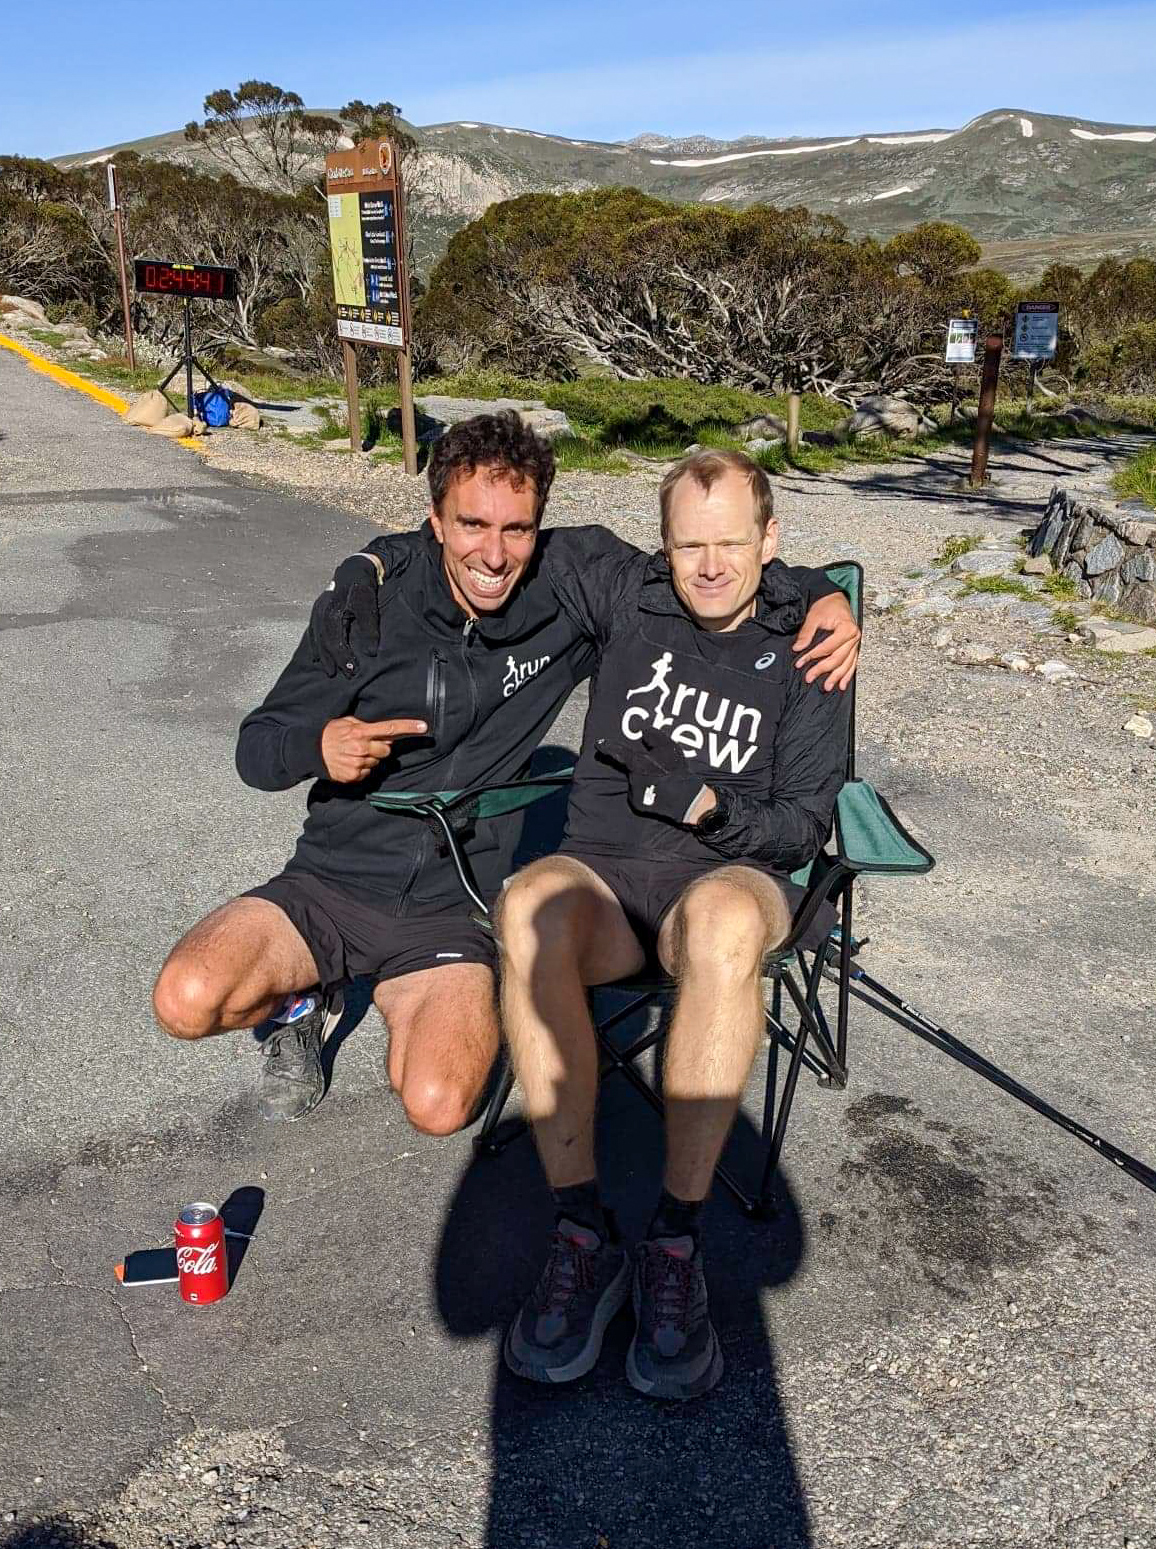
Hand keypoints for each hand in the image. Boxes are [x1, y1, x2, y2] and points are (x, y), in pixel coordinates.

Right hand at [309, 553, 385, 678]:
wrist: (354, 569)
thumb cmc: (362, 588)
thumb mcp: (368, 608)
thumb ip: (370, 630)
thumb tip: (371, 653)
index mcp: (332, 614)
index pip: (335, 642)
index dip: (342, 658)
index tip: (351, 672)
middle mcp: (321, 613)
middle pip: (324, 643)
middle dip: (331, 660)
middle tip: (337, 675)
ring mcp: (317, 611)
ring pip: (317, 638)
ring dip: (322, 655)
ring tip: (327, 669)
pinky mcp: (318, 610)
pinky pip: (314, 631)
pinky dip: (316, 644)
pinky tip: (318, 654)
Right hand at [320, 715, 425, 782]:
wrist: (310, 751)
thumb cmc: (329, 734)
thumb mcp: (346, 722)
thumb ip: (365, 725)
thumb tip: (382, 731)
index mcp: (361, 732)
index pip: (390, 728)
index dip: (408, 727)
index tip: (424, 727)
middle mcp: (362, 748)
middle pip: (387, 750)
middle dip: (381, 747)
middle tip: (366, 745)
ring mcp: (359, 763)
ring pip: (377, 762)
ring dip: (370, 758)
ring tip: (354, 754)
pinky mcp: (354, 776)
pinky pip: (368, 773)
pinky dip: (362, 769)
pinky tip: (350, 763)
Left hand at [596, 731, 712, 824]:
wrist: (685, 799)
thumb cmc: (676, 772)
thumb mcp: (669, 748)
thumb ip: (654, 738)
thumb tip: (643, 732)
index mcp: (637, 763)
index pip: (618, 752)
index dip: (607, 747)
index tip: (598, 744)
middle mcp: (632, 778)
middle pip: (633, 769)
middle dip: (642, 767)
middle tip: (659, 769)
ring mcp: (634, 792)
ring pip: (637, 781)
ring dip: (646, 779)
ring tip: (664, 781)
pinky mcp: (638, 805)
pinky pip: (639, 794)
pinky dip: (647, 791)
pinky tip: (661, 791)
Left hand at [792, 593, 859, 691]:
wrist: (837, 598)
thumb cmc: (828, 605)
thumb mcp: (814, 616)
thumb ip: (806, 633)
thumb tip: (798, 648)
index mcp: (846, 629)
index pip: (828, 648)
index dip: (813, 657)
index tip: (801, 662)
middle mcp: (854, 637)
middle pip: (837, 658)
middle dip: (823, 670)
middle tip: (810, 678)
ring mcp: (856, 642)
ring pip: (847, 664)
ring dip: (837, 677)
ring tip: (827, 686)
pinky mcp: (854, 646)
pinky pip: (853, 662)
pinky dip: (848, 674)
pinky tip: (843, 684)